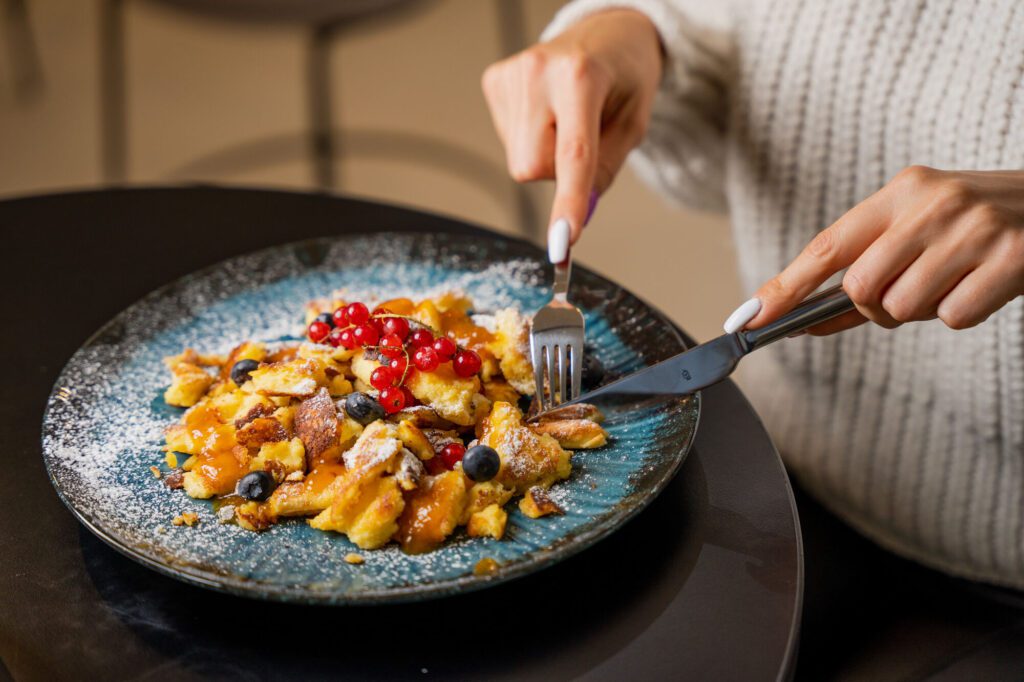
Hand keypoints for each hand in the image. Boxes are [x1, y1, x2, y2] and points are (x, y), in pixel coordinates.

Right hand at [481, 9, 662, 254]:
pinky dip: (530, 138)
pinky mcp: (494, 80)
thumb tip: (578, 211)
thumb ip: (605, 169)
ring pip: (520, 161)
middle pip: (534, 167)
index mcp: (582, 75)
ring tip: (565, 118)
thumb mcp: (633, 123)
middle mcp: (539, 70)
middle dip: (558, 173)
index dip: (568, 201)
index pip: (573, 154)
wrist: (608, 32)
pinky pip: (508, 142)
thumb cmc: (625, 74)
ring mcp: (511, 74)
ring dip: (545, 155)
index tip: (563, 241)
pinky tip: (545, 111)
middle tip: (583, 140)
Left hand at [733, 166, 1023, 334]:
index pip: (827, 246)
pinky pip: (953, 316)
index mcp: (904, 190)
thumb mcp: (923, 227)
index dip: (786, 286)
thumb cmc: (983, 225)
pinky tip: (985, 285)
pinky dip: (964, 313)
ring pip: (903, 307)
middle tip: (913, 289)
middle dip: (877, 307)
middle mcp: (934, 203)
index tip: (751, 316)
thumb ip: (868, 265)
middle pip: (861, 288)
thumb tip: (806, 314)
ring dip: (923, 310)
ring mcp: (974, 228)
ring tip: (954, 280)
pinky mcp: (1013, 257)